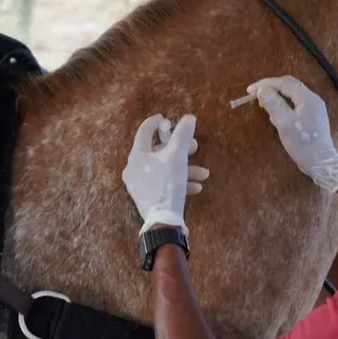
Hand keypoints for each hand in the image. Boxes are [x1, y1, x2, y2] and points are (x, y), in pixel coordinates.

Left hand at [122, 114, 209, 235]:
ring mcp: (140, 184)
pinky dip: (179, 182)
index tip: (167, 119)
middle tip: (195, 148)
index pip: (144, 132)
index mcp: (137, 156)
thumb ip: (183, 135)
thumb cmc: (167, 183)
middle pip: (159, 152)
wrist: (164, 221)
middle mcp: (134, 169)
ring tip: (203, 174)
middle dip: (181, 150)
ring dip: (185, 169)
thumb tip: (189, 118)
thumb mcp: (177, 156)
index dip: (156, 123)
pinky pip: (164, 183)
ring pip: (165, 169)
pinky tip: (196, 187)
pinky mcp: (147, 197)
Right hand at [247, 75, 337, 192]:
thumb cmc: (302, 143)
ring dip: (276, 96)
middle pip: (289, 85)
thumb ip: (274, 105)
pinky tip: (275, 114)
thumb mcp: (285, 124)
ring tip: (263, 103)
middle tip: (255, 95)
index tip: (249, 90)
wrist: (320, 162)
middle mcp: (312, 99)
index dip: (266, 84)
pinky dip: (283, 104)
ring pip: (292, 94)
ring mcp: (313, 107)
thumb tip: (262, 90)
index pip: (284, 83)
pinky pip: (295, 104)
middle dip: (271, 88)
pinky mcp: (311, 116)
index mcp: (307, 98)